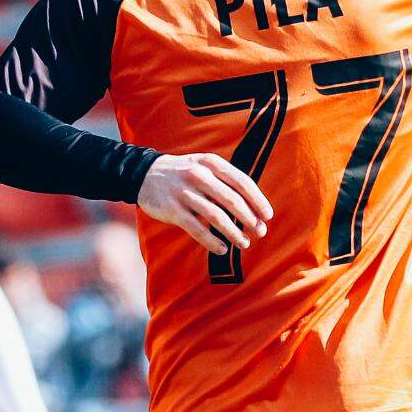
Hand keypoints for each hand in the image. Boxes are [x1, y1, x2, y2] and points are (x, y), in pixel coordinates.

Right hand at [136, 153, 271, 255]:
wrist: (143, 174)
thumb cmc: (182, 173)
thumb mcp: (203, 166)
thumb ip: (225, 181)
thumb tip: (253, 207)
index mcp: (210, 163)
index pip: (242, 182)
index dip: (258, 200)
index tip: (268, 216)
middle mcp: (198, 175)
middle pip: (232, 200)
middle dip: (250, 219)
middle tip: (260, 232)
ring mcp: (184, 192)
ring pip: (216, 216)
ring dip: (234, 232)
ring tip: (244, 243)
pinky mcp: (172, 209)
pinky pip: (197, 229)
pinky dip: (212, 241)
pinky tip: (222, 249)